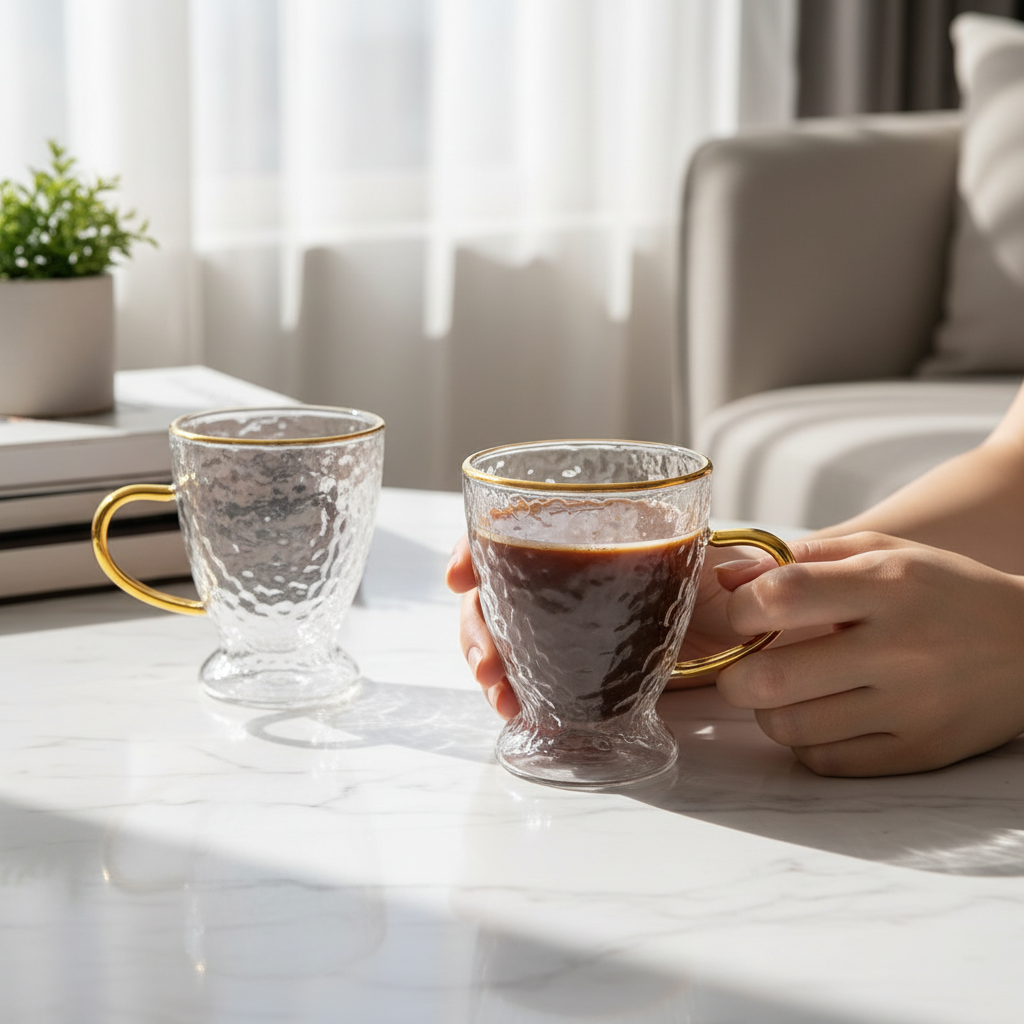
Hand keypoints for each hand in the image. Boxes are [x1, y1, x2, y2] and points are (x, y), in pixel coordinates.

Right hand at [445, 534, 770, 719]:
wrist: (726, 630)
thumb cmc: (715, 581)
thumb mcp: (718, 563)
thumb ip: (728, 564)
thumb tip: (736, 579)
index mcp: (581, 531)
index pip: (511, 529)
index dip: (475, 549)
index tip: (459, 578)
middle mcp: (558, 570)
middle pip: (490, 587)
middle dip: (475, 624)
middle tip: (487, 662)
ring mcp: (556, 615)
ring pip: (497, 629)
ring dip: (486, 661)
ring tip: (500, 696)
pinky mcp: (563, 657)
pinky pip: (521, 665)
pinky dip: (509, 685)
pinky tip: (514, 708)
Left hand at [715, 532, 1023, 776]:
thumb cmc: (940, 591)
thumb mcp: (879, 553)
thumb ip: (798, 558)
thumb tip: (725, 578)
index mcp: (888, 585)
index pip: (783, 596)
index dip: (741, 609)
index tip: (743, 614)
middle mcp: (900, 649)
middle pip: (771, 678)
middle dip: (735, 675)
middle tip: (745, 666)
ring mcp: (910, 708)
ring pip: (790, 727)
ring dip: (768, 711)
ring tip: (785, 691)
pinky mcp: (917, 753)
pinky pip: (826, 761)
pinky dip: (805, 742)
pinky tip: (821, 716)